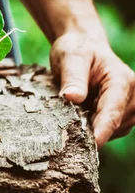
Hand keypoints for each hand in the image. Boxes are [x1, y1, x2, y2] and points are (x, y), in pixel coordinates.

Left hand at [51, 32, 134, 148]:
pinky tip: (79, 118)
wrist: (83, 47)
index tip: (93, 146)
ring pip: (113, 130)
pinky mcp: (123, 114)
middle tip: (65, 127)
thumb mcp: (70, 58)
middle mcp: (133, 95)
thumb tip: (72, 97)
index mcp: (122, 80)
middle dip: (92, 130)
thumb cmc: (77, 50)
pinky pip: (109, 130)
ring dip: (92, 129)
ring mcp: (130, 106)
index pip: (113, 111)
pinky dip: (94, 128)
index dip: (102, 131)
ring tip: (72, 115)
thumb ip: (73, 77)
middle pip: (114, 124)